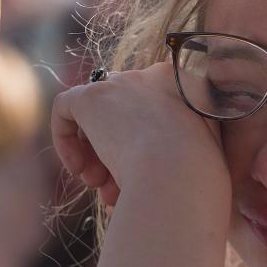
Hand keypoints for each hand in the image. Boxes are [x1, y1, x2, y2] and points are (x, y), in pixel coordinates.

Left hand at [51, 61, 226, 205]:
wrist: (181, 173)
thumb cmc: (196, 173)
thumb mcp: (201, 146)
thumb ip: (181, 136)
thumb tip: (151, 151)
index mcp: (186, 85)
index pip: (154, 106)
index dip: (145, 140)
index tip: (146, 168)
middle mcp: (154, 75)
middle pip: (124, 109)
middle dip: (119, 150)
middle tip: (119, 185)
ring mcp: (122, 83)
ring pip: (97, 113)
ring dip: (97, 154)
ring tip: (105, 192)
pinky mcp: (91, 96)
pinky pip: (66, 108)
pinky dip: (65, 139)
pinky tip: (80, 171)